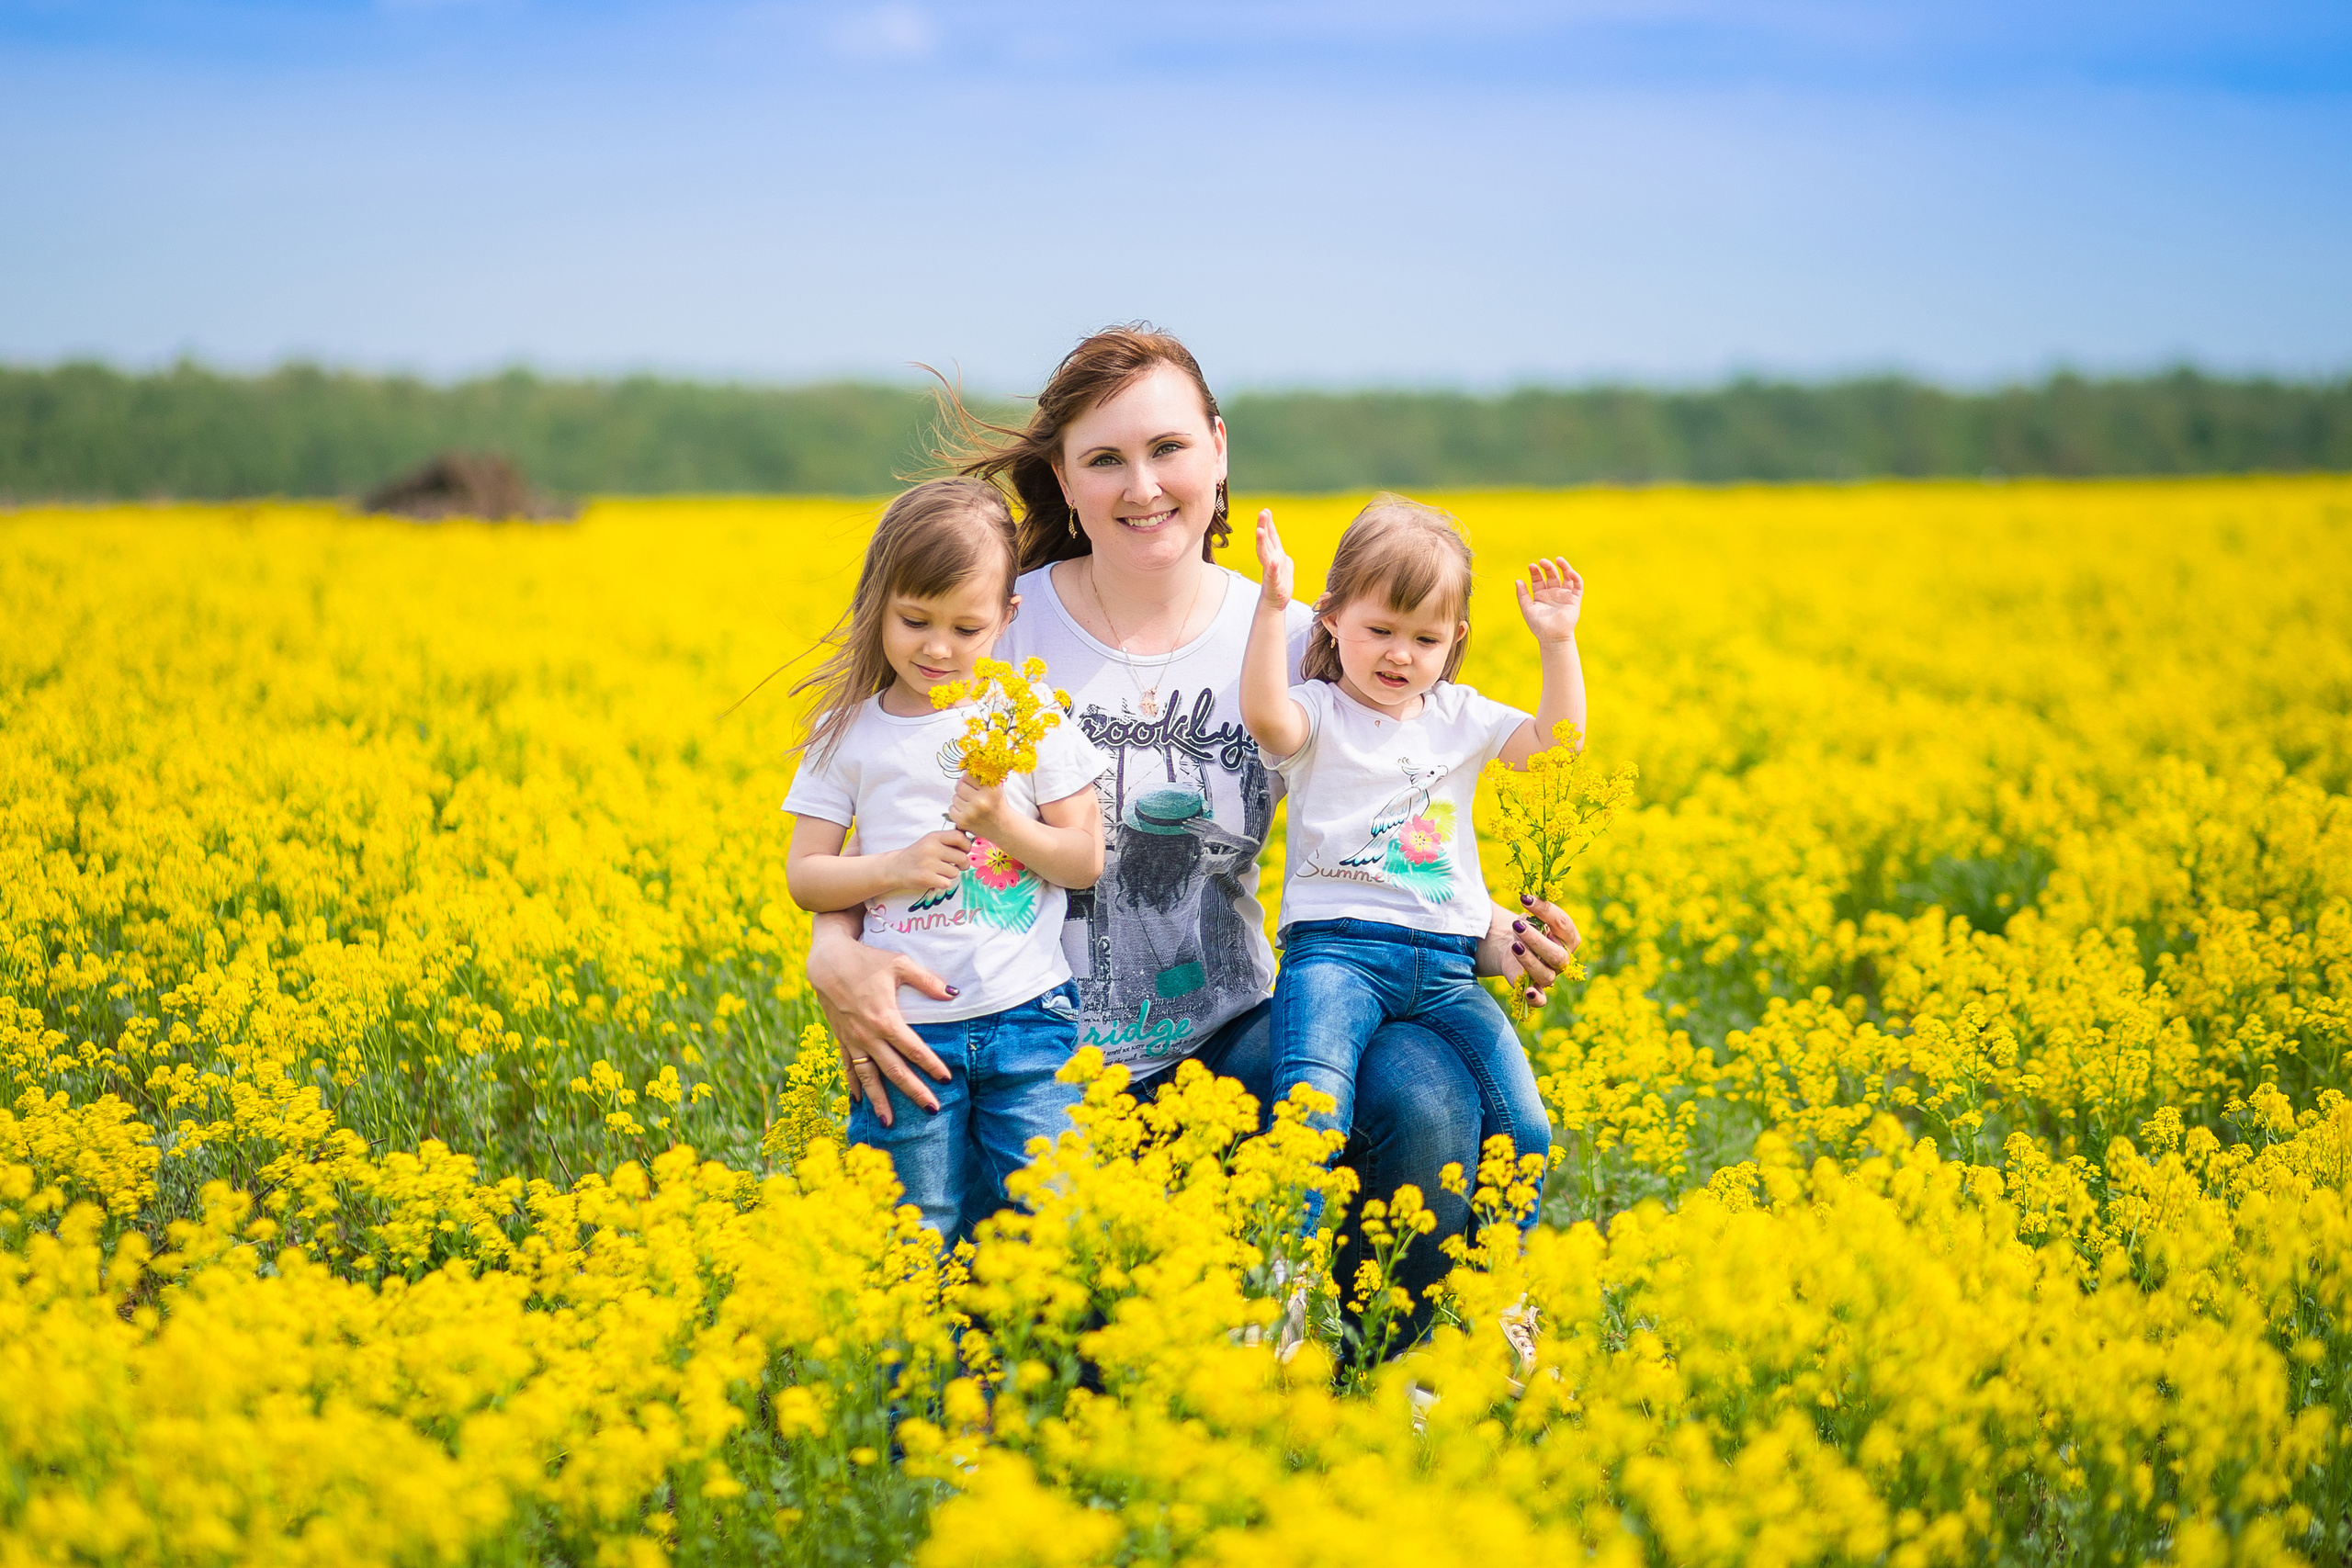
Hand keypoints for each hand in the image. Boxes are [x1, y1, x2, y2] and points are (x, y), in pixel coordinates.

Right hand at [806, 918, 954, 1124]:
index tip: (946, 1079)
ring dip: (880, 1100)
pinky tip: (859, 1102)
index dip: (931, 1065)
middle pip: (895, 1070)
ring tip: (889, 1123)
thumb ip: (927, 981)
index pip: (914, 1049)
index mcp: (885, 1019)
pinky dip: (853, 1085)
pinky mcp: (841, 1039)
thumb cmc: (867, 960)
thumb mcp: (900, 963)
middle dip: (914, 1091)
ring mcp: (852, 1040)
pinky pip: (848, 1067)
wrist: (827, 961)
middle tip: (931, 1109)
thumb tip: (953, 993)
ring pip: (869, 1077)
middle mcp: (868, 1035)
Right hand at [890, 829, 971, 892]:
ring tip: (939, 871)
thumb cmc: (918, 854)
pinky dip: (943, 883)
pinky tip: (934, 879)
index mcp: (934, 837)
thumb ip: (948, 840)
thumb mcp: (931, 841)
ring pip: (955, 872)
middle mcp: (931, 849)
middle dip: (962, 864)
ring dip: (951, 874)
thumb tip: (971, 843)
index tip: (963, 851)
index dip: (966, 846)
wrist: (896, 868)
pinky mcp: (926, 878)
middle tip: (956, 865)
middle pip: (962, 857)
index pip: (960, 837)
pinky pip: (947, 883)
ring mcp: (928, 864)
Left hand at [947, 779, 1010, 840]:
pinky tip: (967, 813)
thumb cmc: (996, 804)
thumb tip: (964, 767)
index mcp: (990, 790)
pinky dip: (957, 810)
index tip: (973, 783)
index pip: (968, 775)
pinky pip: (951, 809)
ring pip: (954, 797)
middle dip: (963, 789)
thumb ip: (982, 776)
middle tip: (972, 795)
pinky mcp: (963, 821)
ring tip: (971, 805)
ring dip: (960, 800)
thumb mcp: (995, 787)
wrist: (1003, 827)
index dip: (969, 778)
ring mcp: (971, 812)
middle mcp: (981, 801)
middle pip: (959, 785)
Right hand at [1255, 509, 1293, 610]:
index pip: (1271, 536)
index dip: (1268, 524)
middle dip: (1263, 526)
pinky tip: (1273, 562)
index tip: (1265, 511)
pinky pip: (1273, 574)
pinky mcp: (1274, 583)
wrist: (1276, 603)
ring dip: (1262, 543)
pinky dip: (1273, 568)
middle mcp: (1270, 560)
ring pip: (1265, 554)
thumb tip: (1282, 552)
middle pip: (1265, 541)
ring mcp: (1271, 571)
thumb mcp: (1284, 567)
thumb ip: (1282, 556)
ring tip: (1260, 531)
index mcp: (1275, 555)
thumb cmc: (1280, 585)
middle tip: (1262, 513)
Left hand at [1478, 897, 1582, 1009]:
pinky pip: (1541, 1000)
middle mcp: (1562, 957)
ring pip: (1547, 974)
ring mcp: (1550, 974)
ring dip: (1529, 960)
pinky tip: (1528, 990)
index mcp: (1567, 936)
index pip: (1562, 923)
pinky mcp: (1535, 989)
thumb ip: (1533, 910)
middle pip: (1557, 953)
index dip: (1545, 910)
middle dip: (1536, 939)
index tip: (1524, 898)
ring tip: (1514, 946)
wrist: (1511, 945)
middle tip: (1516, 925)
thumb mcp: (1529, 915)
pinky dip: (1536, 997)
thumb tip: (1526, 898)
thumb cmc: (1526, 927)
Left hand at [1514, 557, 1583, 643]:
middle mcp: (1553, 593)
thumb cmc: (1538, 625)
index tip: (1531, 566)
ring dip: (1564, 566)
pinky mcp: (1575, 599)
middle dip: (1547, 567)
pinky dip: (1575, 577)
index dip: (1535, 571)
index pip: (1538, 578)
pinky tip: (1570, 572)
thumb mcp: (1527, 608)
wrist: (1552, 637)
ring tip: (1558, 559)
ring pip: (1566, 576)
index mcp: (1541, 595)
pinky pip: (1578, 585)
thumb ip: (1522, 595)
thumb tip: (1518, 580)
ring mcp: (1564, 595)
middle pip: (1551, 575)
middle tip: (1542, 561)